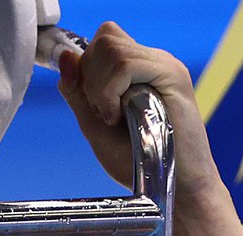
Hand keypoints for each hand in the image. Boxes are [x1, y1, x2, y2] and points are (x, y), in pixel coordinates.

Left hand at [58, 23, 220, 202]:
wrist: (176, 189)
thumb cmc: (140, 164)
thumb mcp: (96, 127)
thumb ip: (78, 94)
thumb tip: (66, 56)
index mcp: (137, 69)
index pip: (102, 42)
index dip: (86, 69)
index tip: (95, 107)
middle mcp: (152, 60)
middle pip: (104, 39)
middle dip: (90, 79)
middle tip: (107, 115)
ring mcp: (164, 64)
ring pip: (110, 47)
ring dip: (99, 89)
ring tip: (115, 118)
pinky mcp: (171, 75)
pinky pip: (124, 64)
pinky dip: (110, 93)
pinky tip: (119, 116)